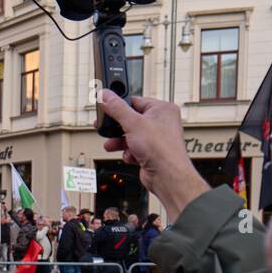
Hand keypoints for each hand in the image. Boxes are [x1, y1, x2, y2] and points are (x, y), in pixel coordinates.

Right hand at [98, 90, 210, 220]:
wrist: (168, 177)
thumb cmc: (161, 149)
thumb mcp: (133, 123)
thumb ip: (116, 108)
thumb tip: (105, 95)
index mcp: (162, 109)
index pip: (135, 101)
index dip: (119, 105)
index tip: (106, 107)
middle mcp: (161, 122)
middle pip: (131, 119)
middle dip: (117, 127)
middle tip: (104, 127)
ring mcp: (156, 138)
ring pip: (131, 135)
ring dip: (119, 141)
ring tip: (111, 144)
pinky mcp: (151, 153)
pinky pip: (134, 148)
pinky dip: (129, 152)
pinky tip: (130, 156)